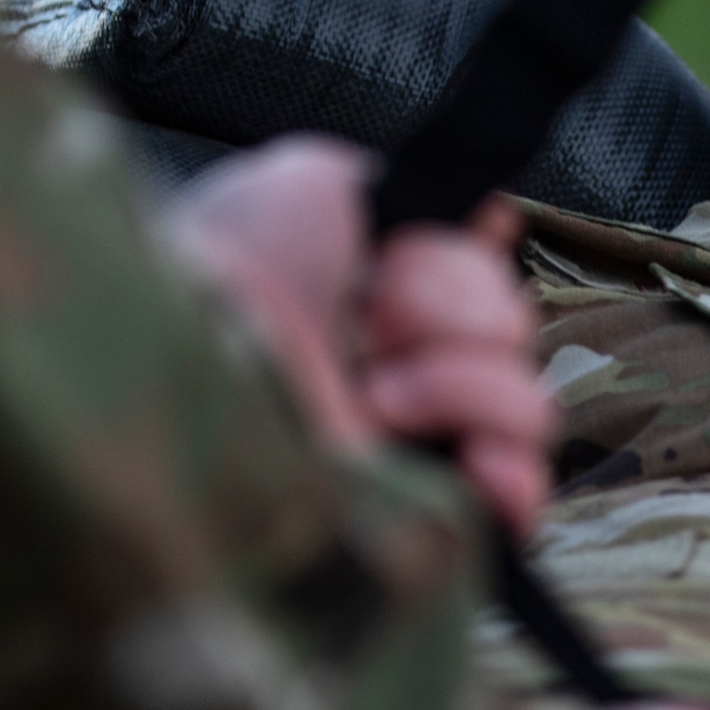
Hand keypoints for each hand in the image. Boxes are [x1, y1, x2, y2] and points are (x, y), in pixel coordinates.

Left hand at [168, 137, 555, 534]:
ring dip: (464, 384)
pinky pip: (518, 511)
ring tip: (378, 393)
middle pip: (515, 340)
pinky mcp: (417, 522)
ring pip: (527, 414)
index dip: (463, 271)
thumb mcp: (313, 186)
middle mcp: (403, 376)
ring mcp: (413, 452)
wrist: (182, 351)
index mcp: (385, 309)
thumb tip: (496, 220)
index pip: (489, 289)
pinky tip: (477, 462)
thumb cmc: (229, 266)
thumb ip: (408, 197)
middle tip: (366, 327)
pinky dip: (515, 480)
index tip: (395, 263)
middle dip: (452, 314)